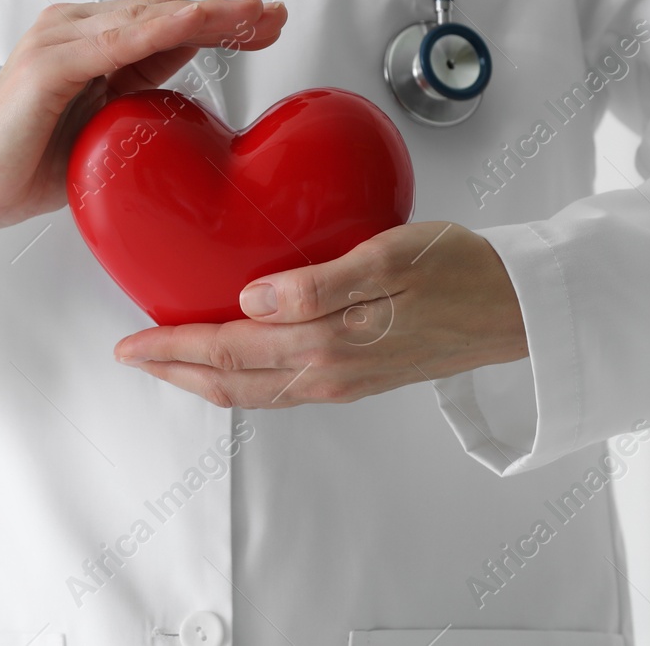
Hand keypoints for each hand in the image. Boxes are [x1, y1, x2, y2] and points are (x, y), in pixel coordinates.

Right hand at [0, 0, 286, 282]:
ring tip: (255, 16)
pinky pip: (118, 41)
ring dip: (209, 13)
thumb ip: (142, 90)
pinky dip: (165, 28)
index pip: (166, 20)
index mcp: (88, 43)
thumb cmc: (27, 164)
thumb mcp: (107, 126)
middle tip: (275, 16)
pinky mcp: (47, 64)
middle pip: (165, 10)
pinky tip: (202, 24)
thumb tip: (194, 73)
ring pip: (150, 17)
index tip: (266, 24)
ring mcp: (58, 41)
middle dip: (226, 12)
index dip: (220, 20)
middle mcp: (72, 30)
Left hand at [112, 222, 527, 407]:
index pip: (229, 351)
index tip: (129, 341)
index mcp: (329, 345)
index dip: (172, 348)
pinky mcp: (358, 378)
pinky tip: (235, 356)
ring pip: (253, 391)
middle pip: (231, 382)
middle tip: (130, 354)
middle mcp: (329, 375)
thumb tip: (253, 299)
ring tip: (167, 358)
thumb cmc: (462, 271)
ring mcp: (343, 382)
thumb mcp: (391, 258)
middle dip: (173, 370)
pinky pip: (281, 388)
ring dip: (202, 378)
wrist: (520, 308)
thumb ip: (319, 283)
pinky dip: (242, 378)